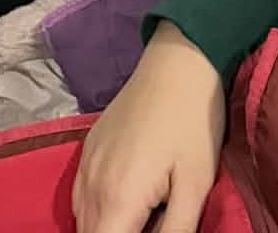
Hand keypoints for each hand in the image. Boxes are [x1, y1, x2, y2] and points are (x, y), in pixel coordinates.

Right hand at [73, 24, 225, 232]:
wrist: (179, 62)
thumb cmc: (193, 124)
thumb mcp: (196, 187)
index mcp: (118, 199)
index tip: (150, 231)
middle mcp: (92, 185)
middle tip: (153, 222)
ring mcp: (86, 164)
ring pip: (82, 221)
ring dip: (106, 228)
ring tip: (143, 216)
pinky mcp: (87, 147)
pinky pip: (80, 196)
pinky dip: (96, 211)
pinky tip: (125, 203)